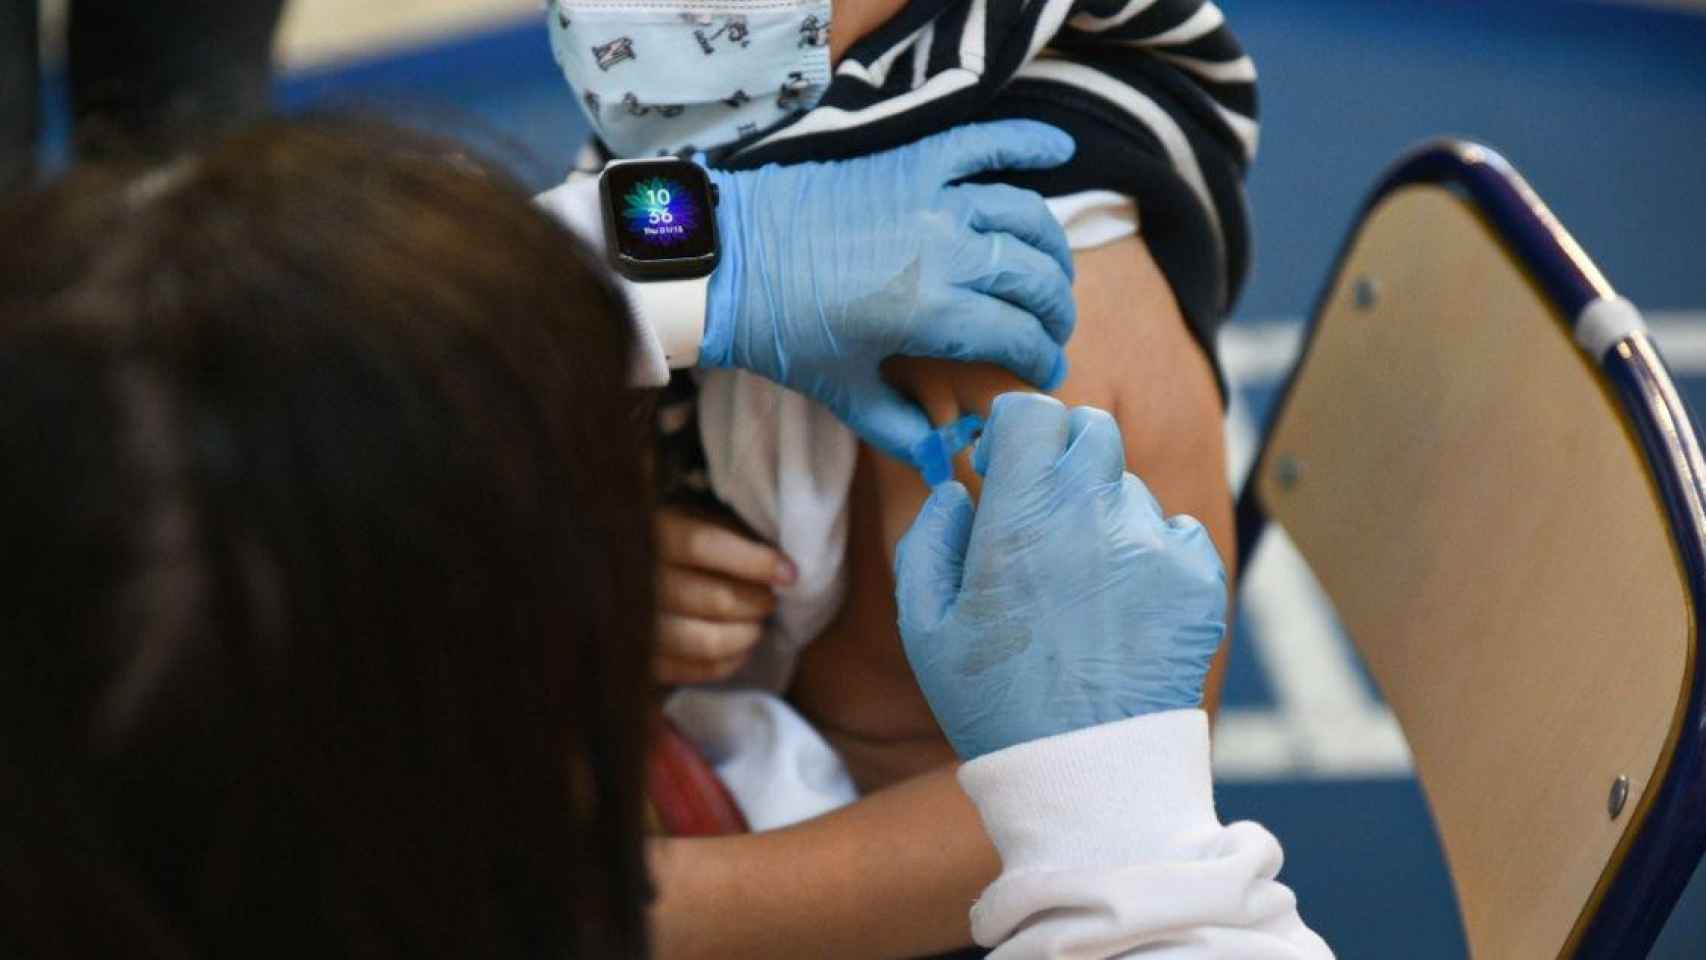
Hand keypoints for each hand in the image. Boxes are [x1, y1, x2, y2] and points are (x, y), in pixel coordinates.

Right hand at [654, 506, 794, 685]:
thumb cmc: (674, 537)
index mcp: (652, 533)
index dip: (754, 561)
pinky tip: (741, 648)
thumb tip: (781, 564)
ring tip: (757, 623)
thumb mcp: (694, 515)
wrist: (618, 569)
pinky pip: (694, 670)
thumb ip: (729, 531)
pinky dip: (728, 662)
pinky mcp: (642, 660)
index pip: (703, 545)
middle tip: (771, 599)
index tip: (789, 573)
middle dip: (757, 602)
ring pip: (708, 641)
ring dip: (747, 634)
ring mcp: (636, 624)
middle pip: (715, 599)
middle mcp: (638, 579)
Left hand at [701, 120, 1077, 468]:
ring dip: (1051, 247)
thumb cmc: (780, 331)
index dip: (1043, 361)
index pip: (1020, 337)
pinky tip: (1059, 150)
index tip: (1046, 373)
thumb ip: (902, 431)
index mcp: (932, 315)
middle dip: (1055, 312)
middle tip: (1050, 330)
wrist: (725, 257)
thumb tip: (947, 459)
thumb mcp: (842, 393)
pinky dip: (1027, 142)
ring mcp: (932, 198)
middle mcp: (946, 251)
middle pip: (1036, 279)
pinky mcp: (911, 160)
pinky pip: (984, 143)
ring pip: (1026, 216)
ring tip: (1049, 271)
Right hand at [894, 393, 1226, 759]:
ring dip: (1106, 515)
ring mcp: (1153, 544)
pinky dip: (1154, 556)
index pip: (1033, 412)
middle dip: (1065, 455)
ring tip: (1084, 588)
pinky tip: (1126, 608)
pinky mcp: (1198, 578)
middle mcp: (1093, 512)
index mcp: (1021, 515)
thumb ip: (930, 538)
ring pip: (1131, 489)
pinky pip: (1177, 534)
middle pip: (1092, 430)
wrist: (1086, 776)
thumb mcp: (926, 625)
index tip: (1004, 463)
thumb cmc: (994, 701)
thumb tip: (957, 489)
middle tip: (1046, 512)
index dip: (1014, 430)